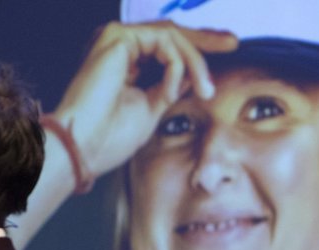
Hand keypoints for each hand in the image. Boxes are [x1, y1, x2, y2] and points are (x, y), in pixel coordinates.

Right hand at [51, 22, 236, 178]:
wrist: (85, 147)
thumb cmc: (110, 138)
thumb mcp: (153, 109)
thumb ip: (171, 88)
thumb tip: (192, 75)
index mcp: (123, 65)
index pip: (166, 48)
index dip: (196, 50)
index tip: (228, 50)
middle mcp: (118, 49)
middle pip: (171, 34)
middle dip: (204, 40)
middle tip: (233, 43)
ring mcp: (116, 40)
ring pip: (171, 37)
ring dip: (194, 62)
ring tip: (204, 89)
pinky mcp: (117, 37)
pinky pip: (163, 40)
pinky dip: (176, 62)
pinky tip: (174, 86)